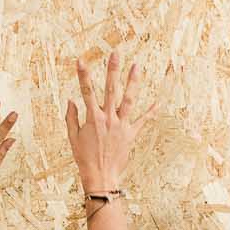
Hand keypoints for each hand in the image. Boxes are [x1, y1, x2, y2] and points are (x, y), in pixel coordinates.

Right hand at [65, 51, 155, 192]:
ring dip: (133, 82)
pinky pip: (143, 121)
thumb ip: (71, 117)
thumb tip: (71, 100)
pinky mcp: (131, 134)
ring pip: (128, 100)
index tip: (81, 60)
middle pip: (110, 90)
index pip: (86, 92)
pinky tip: (159, 102)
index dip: (83, 75)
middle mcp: (108, 119)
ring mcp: (121, 126)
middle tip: (115, 53)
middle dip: (112, 70)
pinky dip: (151, 112)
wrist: (100, 176)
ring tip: (137, 66)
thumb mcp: (72, 137)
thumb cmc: (84, 157)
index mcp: (92, 119)